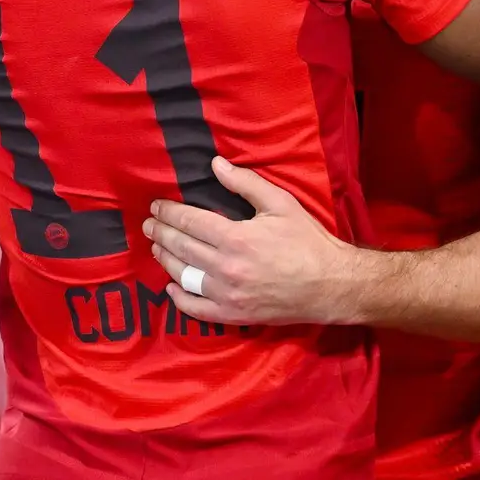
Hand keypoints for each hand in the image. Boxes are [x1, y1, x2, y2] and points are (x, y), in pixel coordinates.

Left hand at [142, 157, 358, 325]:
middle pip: (181, 247)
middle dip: (160, 232)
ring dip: (165, 259)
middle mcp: (226, 268)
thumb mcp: (280, 203)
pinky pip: (195, 309)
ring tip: (157, 247)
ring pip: (183, 276)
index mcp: (236, 237)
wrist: (330, 284)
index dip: (169, 212)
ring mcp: (227, 295)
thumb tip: (215, 164)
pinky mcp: (233, 315)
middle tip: (149, 224)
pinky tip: (171, 286)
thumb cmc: (308, 241)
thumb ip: (245, 184)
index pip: (189, 222)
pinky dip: (178, 298)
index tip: (157, 206)